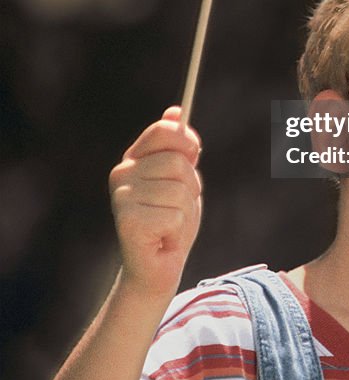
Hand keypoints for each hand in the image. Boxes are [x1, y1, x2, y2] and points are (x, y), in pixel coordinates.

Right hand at [109, 107, 202, 299]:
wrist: (156, 270)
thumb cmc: (171, 223)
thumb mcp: (181, 181)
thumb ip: (179, 149)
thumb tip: (176, 110)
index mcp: (134, 160)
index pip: (163, 130)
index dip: (186, 141)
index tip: (194, 156)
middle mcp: (122, 174)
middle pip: (177, 163)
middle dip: (190, 188)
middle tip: (177, 208)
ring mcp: (121, 197)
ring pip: (179, 191)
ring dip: (185, 212)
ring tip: (170, 225)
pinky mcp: (127, 221)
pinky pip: (175, 215)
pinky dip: (177, 230)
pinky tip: (163, 239)